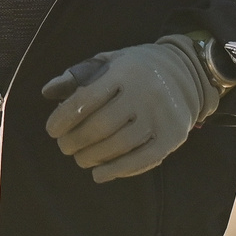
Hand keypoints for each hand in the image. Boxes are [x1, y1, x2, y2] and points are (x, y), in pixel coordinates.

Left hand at [40, 37, 215, 182]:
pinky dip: (116, 171)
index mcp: (124, 72)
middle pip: (100, 126)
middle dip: (75, 141)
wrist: (187, 73)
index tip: (52, 130)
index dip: (63, 118)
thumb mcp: (109, 61)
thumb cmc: (137, 69)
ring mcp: (160, 116)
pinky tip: (99, 174)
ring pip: (118, 146)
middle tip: (65, 147)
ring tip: (81, 159)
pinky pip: (141, 160)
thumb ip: (78, 75)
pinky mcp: (172, 136)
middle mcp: (144, 93)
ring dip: (92, 158)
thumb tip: (48, 92)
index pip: (86, 99)